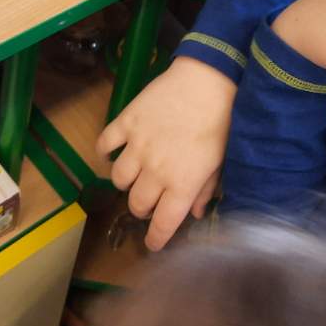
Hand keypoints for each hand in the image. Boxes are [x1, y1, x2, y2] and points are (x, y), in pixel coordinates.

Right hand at [97, 56, 235, 250]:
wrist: (206, 81)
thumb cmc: (221, 122)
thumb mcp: (221, 162)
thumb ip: (205, 190)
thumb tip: (196, 213)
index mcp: (181, 184)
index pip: (163, 224)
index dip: (156, 239)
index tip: (153, 244)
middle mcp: (155, 171)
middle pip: (136, 204)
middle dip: (142, 209)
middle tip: (149, 201)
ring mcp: (137, 146)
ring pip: (118, 179)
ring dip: (125, 183)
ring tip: (134, 175)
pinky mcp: (126, 122)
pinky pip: (104, 143)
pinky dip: (105, 151)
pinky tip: (113, 150)